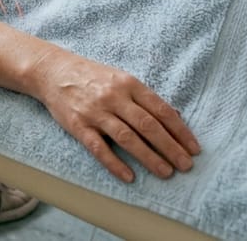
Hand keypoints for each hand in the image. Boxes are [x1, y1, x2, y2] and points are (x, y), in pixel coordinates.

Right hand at [32, 49, 200, 182]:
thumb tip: (175, 116)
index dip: (180, 131)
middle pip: (147, 125)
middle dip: (170, 147)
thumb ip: (145, 98)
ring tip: (165, 172)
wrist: (52, 71)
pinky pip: (98, 147)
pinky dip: (114, 163)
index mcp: (128, 84)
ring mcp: (95, 112)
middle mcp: (114, 97)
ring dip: (149, 157)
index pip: (161, 110)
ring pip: (127, 138)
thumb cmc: (92, 76)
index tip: (194, 148)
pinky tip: (129, 176)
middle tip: (185, 165)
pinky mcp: (78, 126)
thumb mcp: (121, 79)